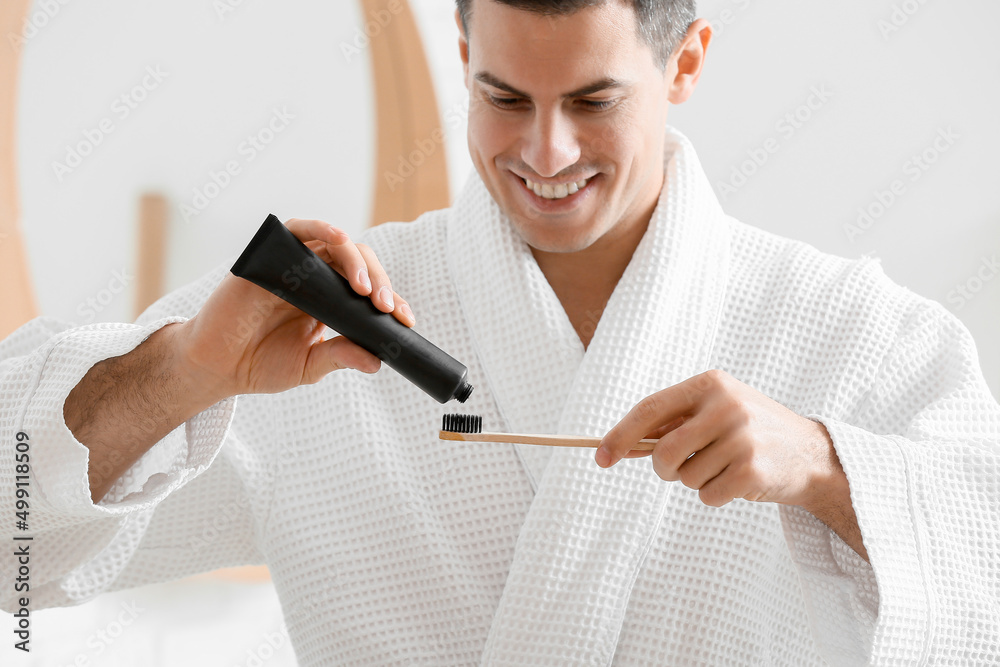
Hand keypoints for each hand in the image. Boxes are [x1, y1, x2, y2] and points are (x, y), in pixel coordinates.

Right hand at [176, 218, 414, 399]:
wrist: (216, 365)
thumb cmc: (260, 363)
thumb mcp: (309, 366)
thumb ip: (339, 357)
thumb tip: (377, 361)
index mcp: (330, 301)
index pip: (369, 290)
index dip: (392, 300)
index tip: (405, 321)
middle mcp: (316, 277)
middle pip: (358, 263)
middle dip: (379, 281)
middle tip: (384, 307)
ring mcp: (293, 264)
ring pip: (336, 242)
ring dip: (356, 260)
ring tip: (364, 289)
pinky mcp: (270, 255)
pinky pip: (299, 229)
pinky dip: (321, 228)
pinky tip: (338, 239)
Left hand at [595, 370, 843, 512]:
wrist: (811, 454)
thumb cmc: (749, 432)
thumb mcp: (714, 413)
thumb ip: (672, 424)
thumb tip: (618, 445)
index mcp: (710, 384)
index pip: (649, 409)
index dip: (619, 436)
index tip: (600, 457)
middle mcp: (726, 405)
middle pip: (663, 452)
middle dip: (664, 469)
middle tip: (679, 470)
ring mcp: (742, 437)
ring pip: (685, 477)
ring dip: (696, 482)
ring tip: (723, 468)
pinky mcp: (753, 469)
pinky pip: (707, 496)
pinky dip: (715, 496)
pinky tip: (737, 481)